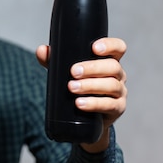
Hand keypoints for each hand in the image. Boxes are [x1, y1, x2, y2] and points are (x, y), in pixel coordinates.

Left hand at [36, 37, 127, 151]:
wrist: (87, 117)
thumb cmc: (79, 86)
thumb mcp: (66, 72)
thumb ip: (53, 60)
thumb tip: (42, 50)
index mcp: (109, 60)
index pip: (118, 48)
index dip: (110, 45)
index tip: (94, 48)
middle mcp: (118, 75)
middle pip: (113, 66)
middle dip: (92, 68)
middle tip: (73, 72)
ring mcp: (120, 92)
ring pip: (111, 85)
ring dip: (90, 86)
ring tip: (72, 88)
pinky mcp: (117, 109)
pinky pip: (109, 105)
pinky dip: (93, 104)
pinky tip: (80, 103)